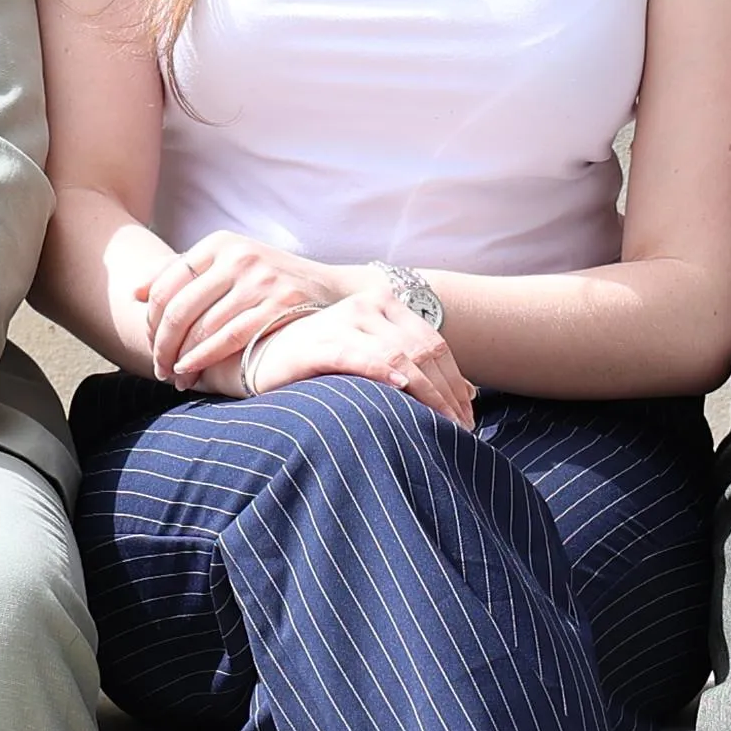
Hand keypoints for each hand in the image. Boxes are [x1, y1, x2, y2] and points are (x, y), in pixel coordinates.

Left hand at [139, 229, 357, 390]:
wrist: (334, 290)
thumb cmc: (270, 282)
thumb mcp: (229, 266)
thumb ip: (184, 274)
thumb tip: (134, 292)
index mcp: (219, 243)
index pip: (166, 284)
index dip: (151, 320)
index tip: (150, 344)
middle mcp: (238, 257)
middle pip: (179, 308)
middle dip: (162, 345)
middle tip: (158, 368)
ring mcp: (261, 279)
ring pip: (202, 326)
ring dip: (182, 358)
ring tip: (176, 377)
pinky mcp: (280, 303)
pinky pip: (230, 337)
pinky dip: (205, 357)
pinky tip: (193, 371)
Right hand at [235, 279, 476, 428]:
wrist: (261, 354)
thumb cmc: (322, 361)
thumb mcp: (373, 356)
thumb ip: (414, 366)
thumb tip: (470, 395)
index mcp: (385, 303)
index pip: (433, 344)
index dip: (456, 381)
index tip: (468, 416)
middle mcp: (368, 306)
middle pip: (423, 352)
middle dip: (447, 393)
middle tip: (461, 428)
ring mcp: (343, 321)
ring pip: (401, 356)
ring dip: (428, 394)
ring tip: (442, 424)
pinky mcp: (320, 344)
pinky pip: (361, 357)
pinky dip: (385, 373)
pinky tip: (402, 389)